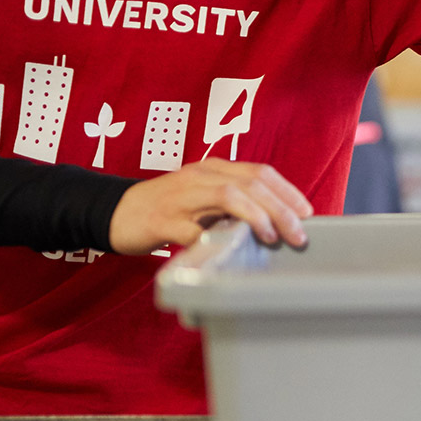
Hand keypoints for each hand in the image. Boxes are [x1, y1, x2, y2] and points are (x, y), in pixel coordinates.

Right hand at [108, 159, 312, 254]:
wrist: (115, 211)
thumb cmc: (166, 208)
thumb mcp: (202, 198)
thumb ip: (232, 204)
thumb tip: (273, 222)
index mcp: (213, 169)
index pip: (259, 172)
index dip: (287, 191)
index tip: (306, 212)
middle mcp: (200, 176)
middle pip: (250, 184)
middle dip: (280, 208)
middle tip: (298, 234)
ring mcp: (180, 196)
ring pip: (228, 196)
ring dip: (256, 217)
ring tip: (273, 237)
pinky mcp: (162, 220)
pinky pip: (193, 229)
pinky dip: (214, 239)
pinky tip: (229, 251)